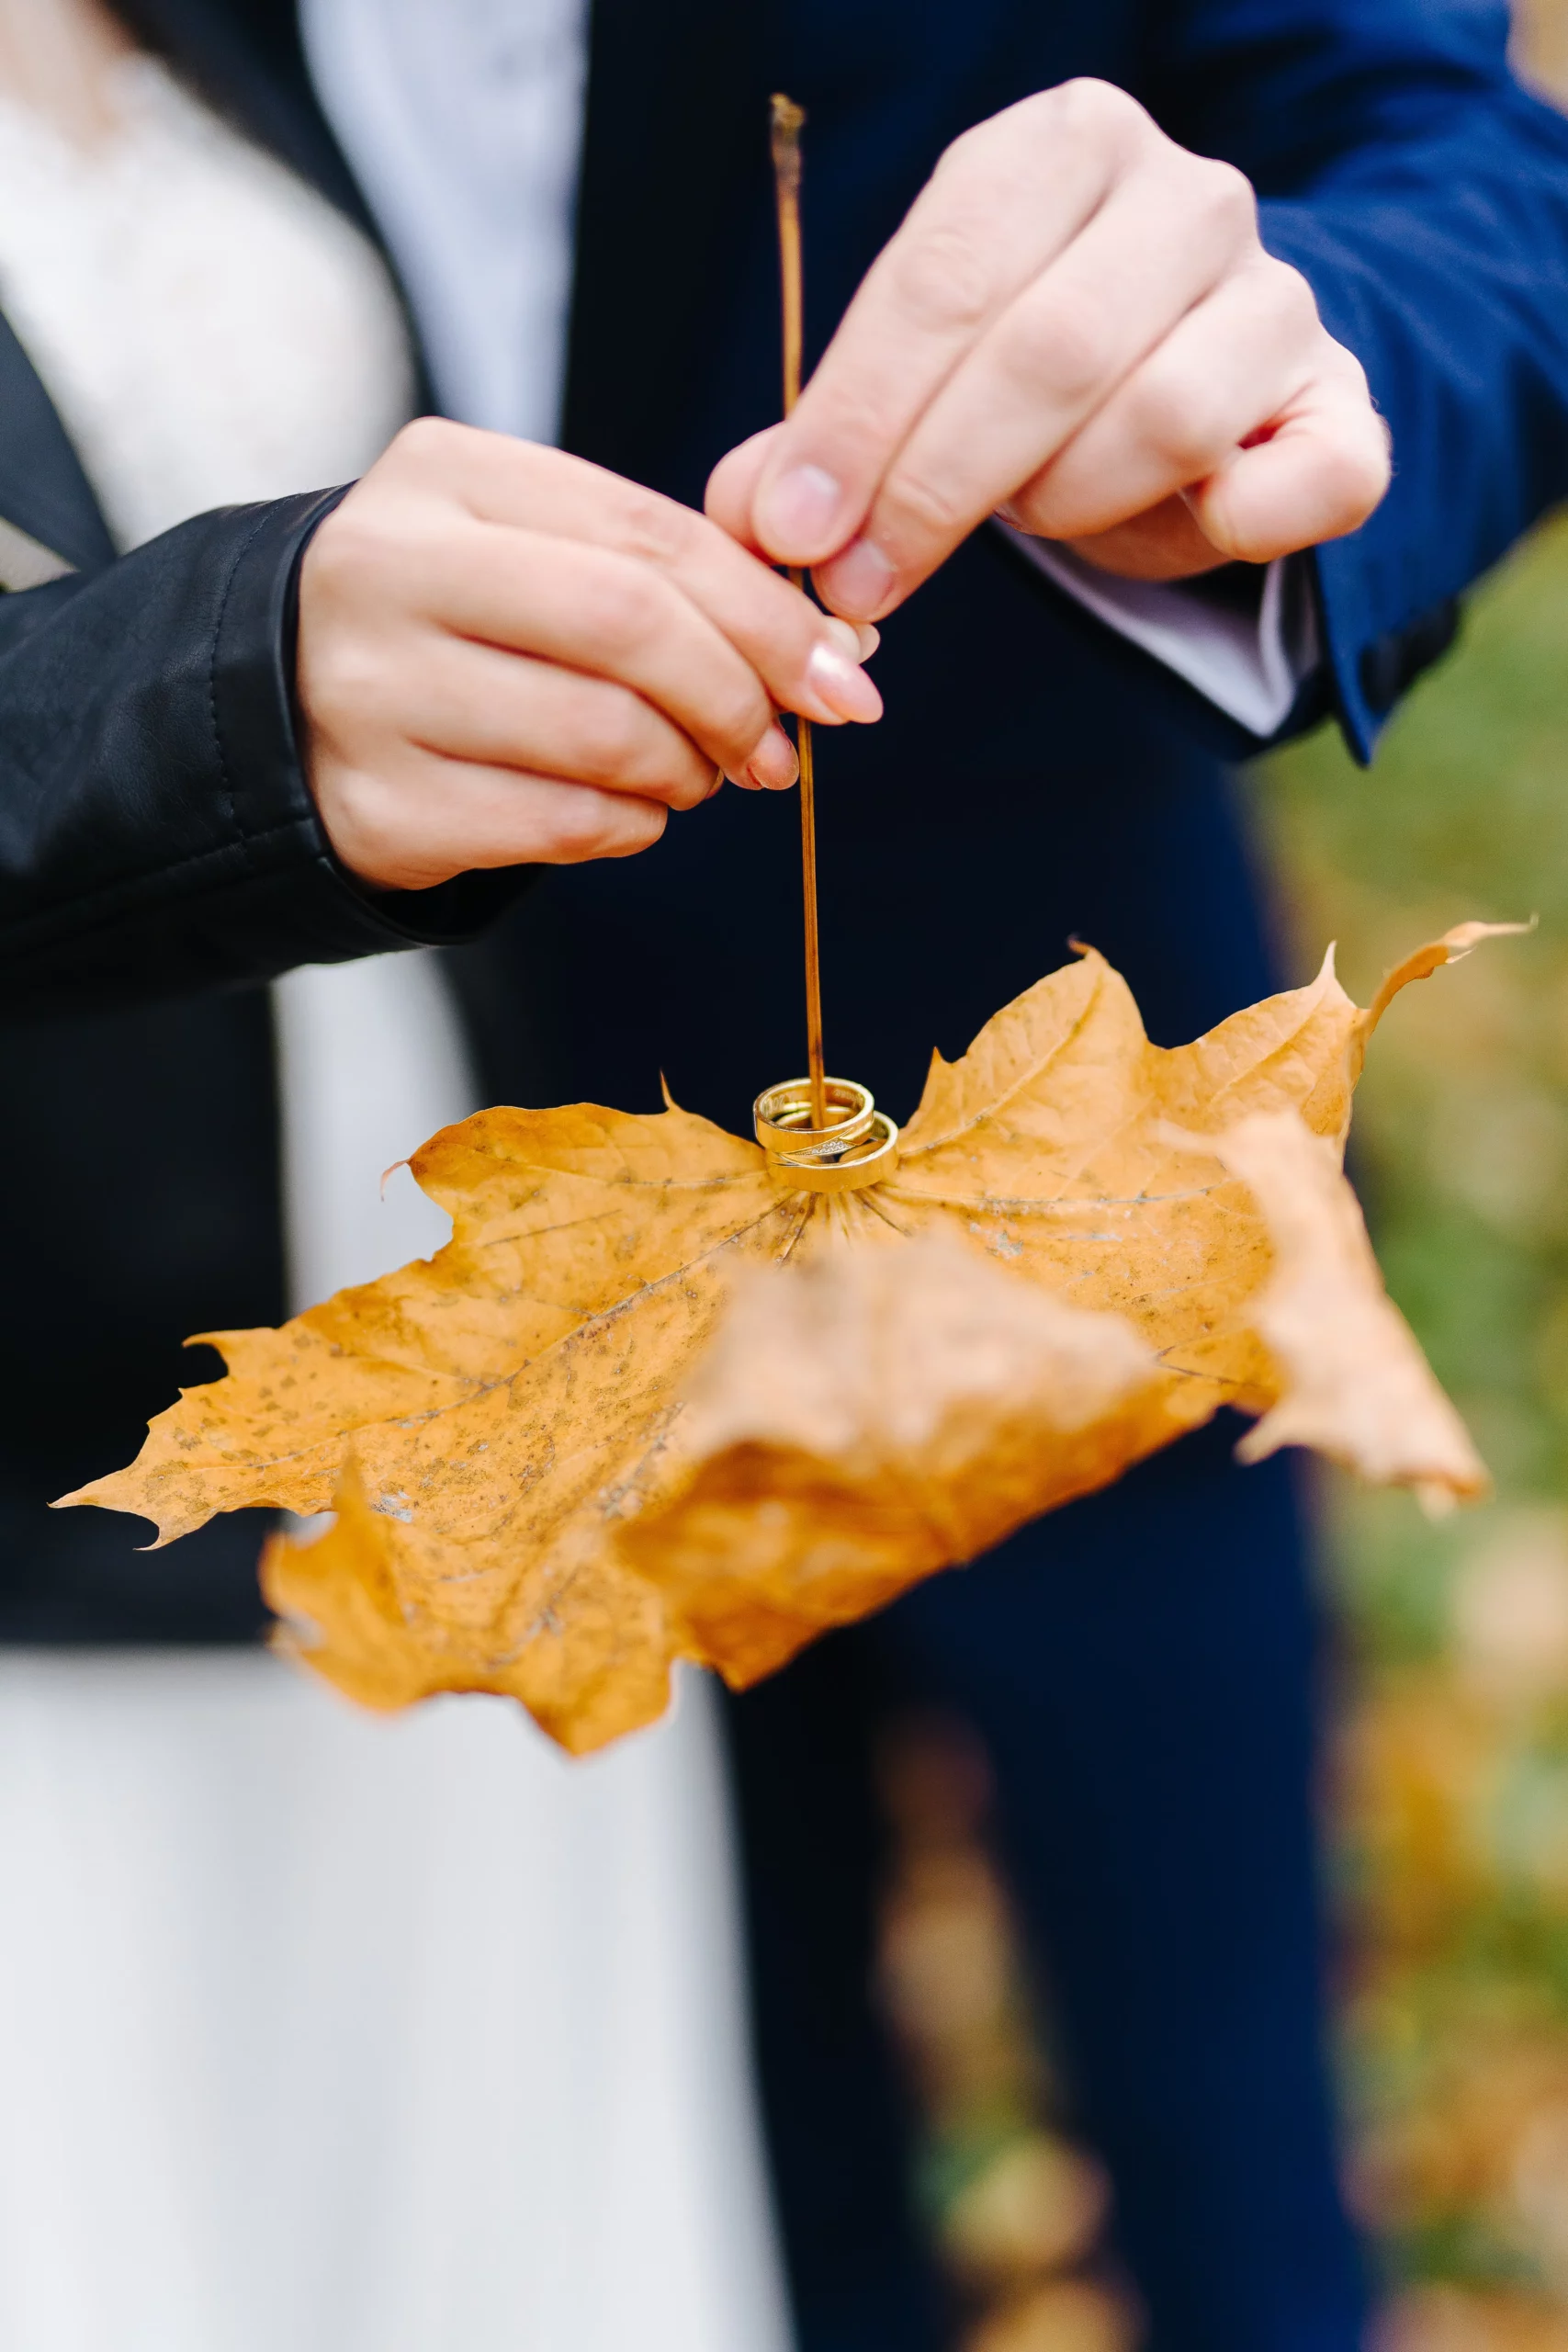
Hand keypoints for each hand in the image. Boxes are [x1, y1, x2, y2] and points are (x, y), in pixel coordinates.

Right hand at [298, 419, 881, 890]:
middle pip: (629, 628)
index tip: (841, 676)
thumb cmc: (453, 624)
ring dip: (686, 773)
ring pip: (602, 737)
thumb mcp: (531, 549)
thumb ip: (662, 569)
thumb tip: (835, 645)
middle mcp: (388, 569)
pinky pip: (557, 823)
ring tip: (693, 777)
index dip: (769, 615)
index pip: (652, 536)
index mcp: (445, 476)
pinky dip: (627, 824)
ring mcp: (370, 690)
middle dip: (738, 697)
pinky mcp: (375, 804)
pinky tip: (628, 810)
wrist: (278, 710)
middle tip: (776, 748)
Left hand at [707, 80, 1389, 610]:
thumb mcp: (913, 384)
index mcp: (1061, 147)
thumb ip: (824, 440)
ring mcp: (1279, 296)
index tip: (796, 534)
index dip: (858, 420)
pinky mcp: (1343, 404)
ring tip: (1032, 523)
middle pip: (1049, 350)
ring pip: (1165, 416)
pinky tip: (1205, 529)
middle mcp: (1188, 196)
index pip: (944, 278)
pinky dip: (1248, 522)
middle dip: (936, 486)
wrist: (1192, 392)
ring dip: (1068, 502)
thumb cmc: (1024, 385)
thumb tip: (747, 515)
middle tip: (864, 582)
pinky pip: (1315, 476)